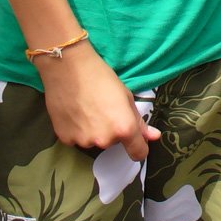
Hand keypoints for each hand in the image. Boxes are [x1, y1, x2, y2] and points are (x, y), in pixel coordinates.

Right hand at [37, 44, 160, 159]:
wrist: (68, 67)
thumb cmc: (101, 77)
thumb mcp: (126, 95)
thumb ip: (139, 121)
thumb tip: (155, 137)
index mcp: (124, 128)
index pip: (138, 153)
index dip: (139, 147)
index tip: (135, 140)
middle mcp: (104, 140)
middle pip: (113, 142)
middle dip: (111, 130)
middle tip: (102, 108)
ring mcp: (83, 142)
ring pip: (94, 140)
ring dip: (93, 130)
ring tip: (86, 107)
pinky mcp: (65, 140)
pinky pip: (76, 139)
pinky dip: (77, 129)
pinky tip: (74, 111)